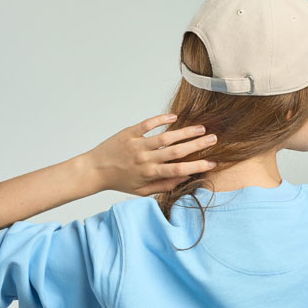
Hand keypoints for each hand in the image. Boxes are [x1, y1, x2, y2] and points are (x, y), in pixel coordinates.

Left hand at [84, 113, 217, 194]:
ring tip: (201, 128)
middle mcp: (145, 159)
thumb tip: (184, 178)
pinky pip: (147, 124)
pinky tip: (175, 117)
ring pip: (165, 137)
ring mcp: (137, 144)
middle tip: (213, 139)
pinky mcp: (129, 133)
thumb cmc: (120, 181)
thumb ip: (164, 185)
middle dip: (197, 145)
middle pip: (176, 151)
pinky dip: (161, 119)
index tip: (212, 163)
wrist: (94, 170)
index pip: (178, 170)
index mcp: (150, 174)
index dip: (197, 166)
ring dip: (184, 132)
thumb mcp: (142, 191)